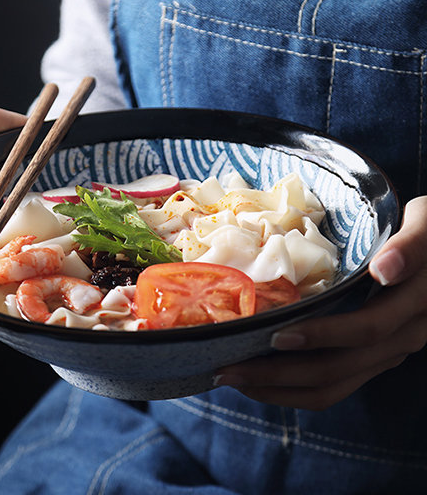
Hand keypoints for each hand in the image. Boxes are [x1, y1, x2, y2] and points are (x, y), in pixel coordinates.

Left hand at [214, 196, 426, 410]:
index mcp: (411, 308)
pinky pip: (334, 384)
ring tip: (233, 379)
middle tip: (228, 369)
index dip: (322, 336)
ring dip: (280, 389)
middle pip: (337, 369)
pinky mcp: (372, 358)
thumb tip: (384, 271)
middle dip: (280, 373)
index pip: (364, 330)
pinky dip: (294, 388)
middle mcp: (400, 339)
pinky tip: (260, 380)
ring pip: (333, 387)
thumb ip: (410, 248)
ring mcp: (385, 353)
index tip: (276, 335)